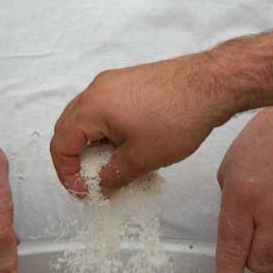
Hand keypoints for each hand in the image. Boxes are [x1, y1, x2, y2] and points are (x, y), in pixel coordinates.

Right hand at [50, 55, 233, 197]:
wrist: (211, 84)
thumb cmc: (177, 119)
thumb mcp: (142, 159)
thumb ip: (113, 176)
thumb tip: (100, 187)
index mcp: (91, 107)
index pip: (60, 144)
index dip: (67, 174)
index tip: (85, 192)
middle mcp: (96, 89)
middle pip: (68, 128)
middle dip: (74, 159)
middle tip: (91, 182)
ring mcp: (113, 82)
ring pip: (87, 117)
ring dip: (91, 144)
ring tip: (111, 166)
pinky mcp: (130, 81)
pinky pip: (105, 108)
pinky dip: (106, 129)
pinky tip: (127, 145)